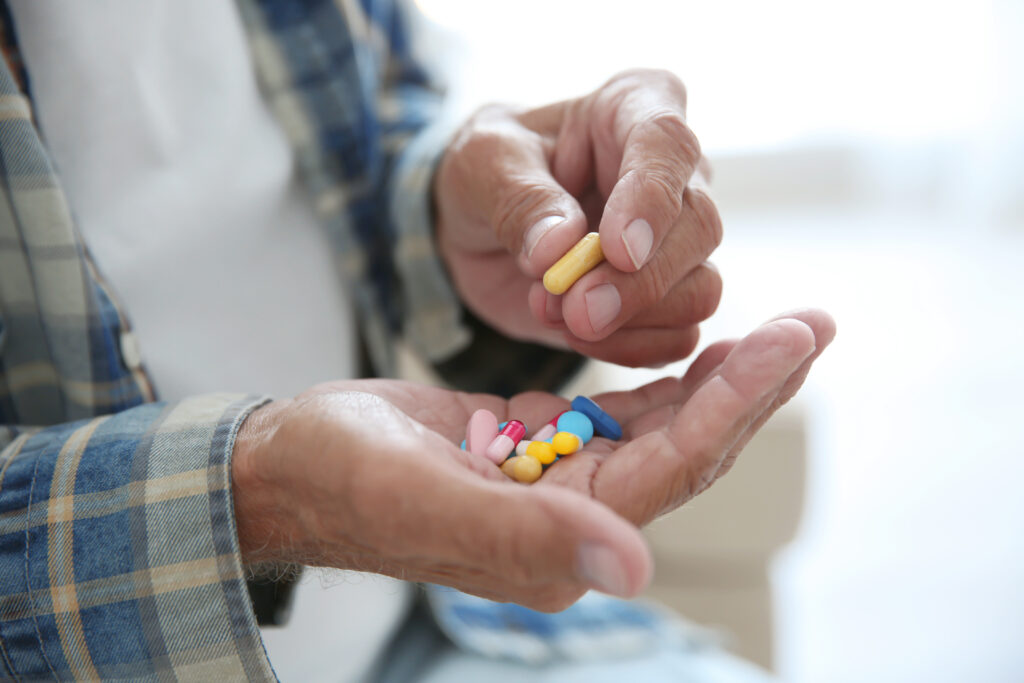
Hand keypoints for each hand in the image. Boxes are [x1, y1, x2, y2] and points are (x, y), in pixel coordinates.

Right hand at [232, 309, 833, 610]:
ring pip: (662, 431)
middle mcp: (573, 521)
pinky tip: (697, 350)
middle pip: (686, 450)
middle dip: (751, 387)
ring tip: (778, 331)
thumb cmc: (343, 479)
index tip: (792, 339)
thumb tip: (632, 571)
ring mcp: (559, 485)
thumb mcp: (423, 498)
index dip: (737, 406)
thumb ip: (525, 536)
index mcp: (557, 541)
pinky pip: (620, 417)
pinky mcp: (539, 450)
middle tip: (812, 323)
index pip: (672, 469)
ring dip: (720, 382)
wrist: (293, 464)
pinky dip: (663, 383)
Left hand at [434, 69, 720, 366]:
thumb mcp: (482, 164)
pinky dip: (627, 347)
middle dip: (638, 282)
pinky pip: (678, 336)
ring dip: (629, 320)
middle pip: (700, 228)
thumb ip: (520, 199)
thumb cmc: (489, 171)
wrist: (481, 227)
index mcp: (635, 108)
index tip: (619, 249)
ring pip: (700, 289)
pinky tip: (576, 334)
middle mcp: (675, 173)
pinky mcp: (668, 298)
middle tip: (575, 309)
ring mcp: (679, 240)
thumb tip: (559, 249)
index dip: (651, 199)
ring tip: (556, 311)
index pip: (668, 143)